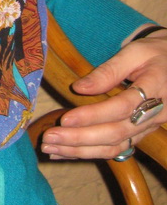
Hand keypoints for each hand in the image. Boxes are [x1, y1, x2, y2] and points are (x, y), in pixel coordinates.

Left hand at [41, 28, 166, 159]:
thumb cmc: (154, 53)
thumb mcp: (134, 52)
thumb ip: (109, 70)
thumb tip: (80, 88)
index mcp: (155, 89)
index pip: (122, 107)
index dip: (94, 115)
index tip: (65, 118)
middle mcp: (154, 114)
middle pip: (117, 132)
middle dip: (80, 138)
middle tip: (49, 139)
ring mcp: (149, 128)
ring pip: (116, 146)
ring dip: (81, 151)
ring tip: (51, 149)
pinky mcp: (141, 133)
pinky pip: (116, 148)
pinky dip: (90, 153)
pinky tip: (66, 153)